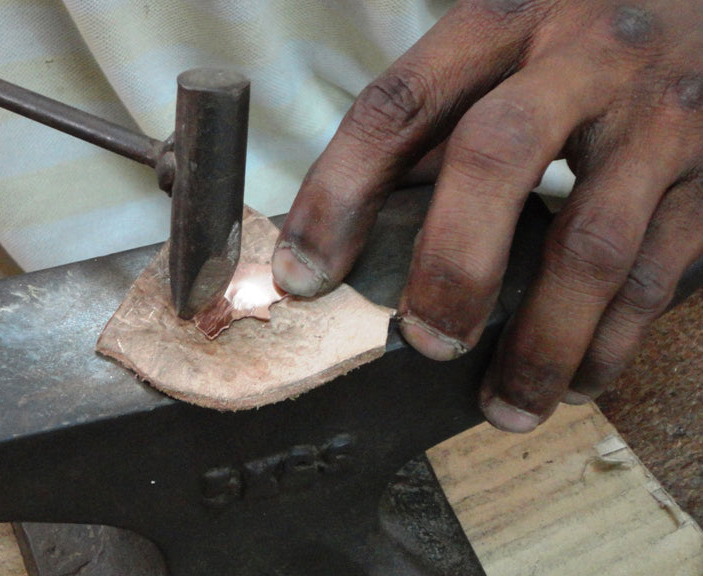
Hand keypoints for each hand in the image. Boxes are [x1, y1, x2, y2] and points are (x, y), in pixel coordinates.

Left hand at [273, 0, 702, 432]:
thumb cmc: (590, 38)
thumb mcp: (511, 47)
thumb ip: (443, 123)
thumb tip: (356, 227)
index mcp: (505, 18)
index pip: (398, 104)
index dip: (338, 193)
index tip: (303, 274)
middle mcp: (585, 57)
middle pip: (496, 157)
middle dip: (450, 263)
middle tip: (424, 342)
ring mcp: (660, 116)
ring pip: (593, 243)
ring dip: (541, 342)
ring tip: (505, 408)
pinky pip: (658, 276)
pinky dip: (609, 342)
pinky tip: (574, 380)